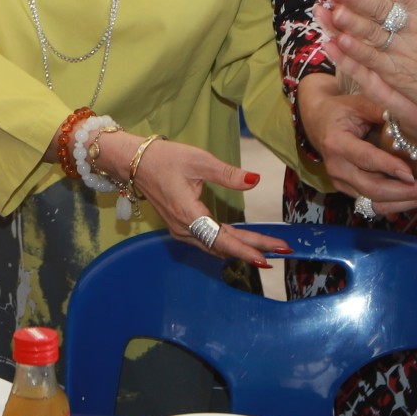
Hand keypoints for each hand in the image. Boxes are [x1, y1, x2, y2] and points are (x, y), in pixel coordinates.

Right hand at [98, 131, 288, 268]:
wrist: (136, 162)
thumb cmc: (166, 158)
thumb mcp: (199, 160)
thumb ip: (228, 174)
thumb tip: (255, 179)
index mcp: (189, 214)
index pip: (223, 239)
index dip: (247, 249)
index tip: (268, 256)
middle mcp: (184, 229)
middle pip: (223, 246)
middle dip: (253, 249)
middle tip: (280, 251)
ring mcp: (181, 230)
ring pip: (215, 246)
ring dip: (240, 248)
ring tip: (266, 249)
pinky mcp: (180, 227)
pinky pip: (207, 241)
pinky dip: (227, 243)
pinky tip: (241, 243)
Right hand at [297, 70, 416, 211]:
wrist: (319, 122)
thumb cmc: (342, 110)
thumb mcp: (360, 102)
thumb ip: (383, 108)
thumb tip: (414, 112)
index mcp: (337, 143)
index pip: (365, 159)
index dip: (388, 167)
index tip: (412, 174)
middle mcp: (337, 167)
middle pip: (372, 188)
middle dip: (406, 192)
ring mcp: (341, 182)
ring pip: (375, 202)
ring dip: (406, 202)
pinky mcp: (349, 190)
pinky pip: (375, 204)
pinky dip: (399, 204)